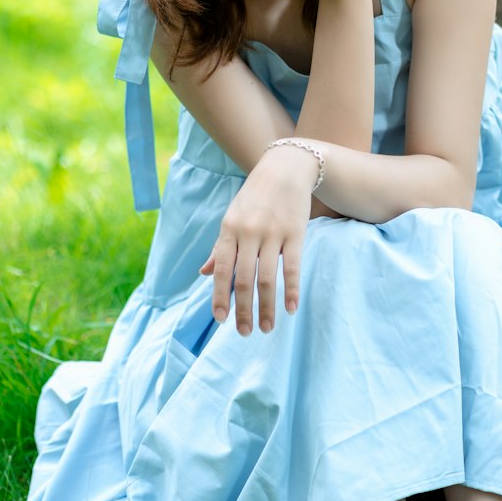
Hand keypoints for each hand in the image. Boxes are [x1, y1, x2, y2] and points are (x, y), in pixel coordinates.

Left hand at [198, 145, 316, 333]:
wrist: (285, 168)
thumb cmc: (255, 196)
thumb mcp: (232, 217)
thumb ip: (221, 247)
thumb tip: (206, 273)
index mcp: (229, 230)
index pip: (222, 270)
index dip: (220, 297)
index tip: (221, 320)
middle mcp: (248, 233)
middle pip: (243, 279)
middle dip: (243, 309)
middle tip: (245, 333)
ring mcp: (273, 233)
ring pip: (267, 278)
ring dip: (267, 307)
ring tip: (268, 328)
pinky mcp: (295, 233)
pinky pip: (292, 267)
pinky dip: (291, 290)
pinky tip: (290, 309)